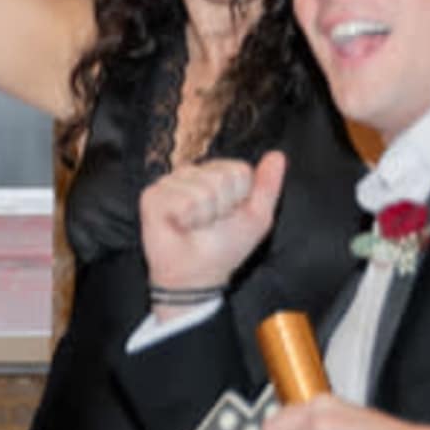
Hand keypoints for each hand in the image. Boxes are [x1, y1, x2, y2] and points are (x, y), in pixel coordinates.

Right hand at [137, 150, 284, 297]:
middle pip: (222, 176)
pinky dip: (186, 219)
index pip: (239, 169)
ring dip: (204, 216)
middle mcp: (190, 174)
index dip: (240, 197)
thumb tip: (277, 155)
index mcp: (214, 174)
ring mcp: (168, 183)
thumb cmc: (225, 247)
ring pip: (202, 188)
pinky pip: (181, 200)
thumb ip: (268, 185)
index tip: (229, 214)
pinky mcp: (151, 197)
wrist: (197, 275)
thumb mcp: (257, 217)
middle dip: (222, 206)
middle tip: (210, 223)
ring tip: (194, 226)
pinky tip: (179, 226)